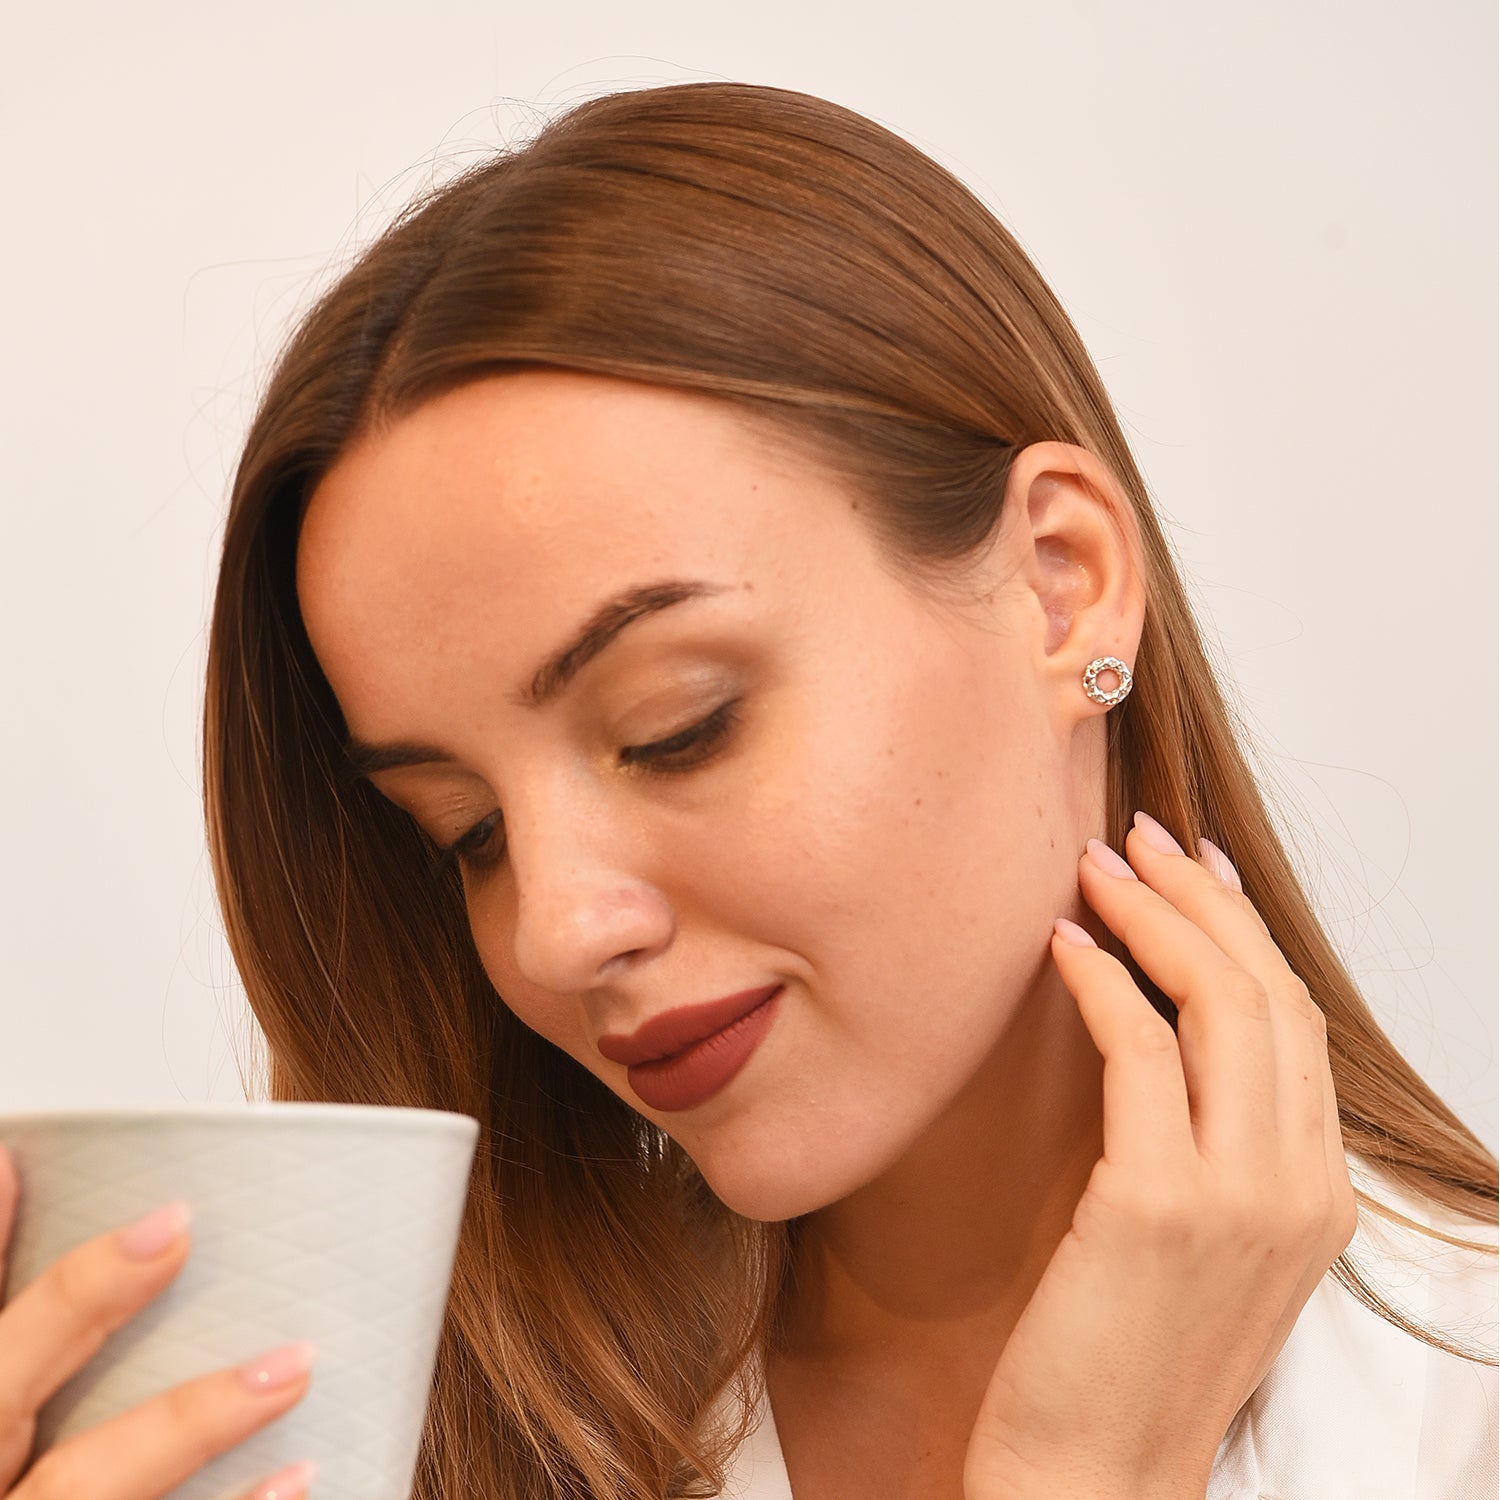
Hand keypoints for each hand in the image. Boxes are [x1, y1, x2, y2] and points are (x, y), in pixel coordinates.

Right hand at [0, 1145, 317, 1499]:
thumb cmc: (30, 1476)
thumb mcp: (13, 1415)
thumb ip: (37, 1346)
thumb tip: (52, 1212)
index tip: (15, 1155)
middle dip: (76, 1303)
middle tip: (176, 1223)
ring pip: (85, 1489)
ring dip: (188, 1420)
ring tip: (292, 1361)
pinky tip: (301, 1475)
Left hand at [964, 813, 1358, 1499]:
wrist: (1093, 1484)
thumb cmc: (1122, 1359)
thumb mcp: (1197, 1246)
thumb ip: (1204, 1148)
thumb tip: (1157, 1041)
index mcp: (1317, 1195)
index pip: (1294, 1025)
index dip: (1243, 933)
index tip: (1194, 870)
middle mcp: (1299, 1187)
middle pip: (1266, 994)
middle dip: (1201, 898)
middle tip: (1139, 837)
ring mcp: (1240, 1197)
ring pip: (1219, 1005)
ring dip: (1154, 917)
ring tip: (1095, 865)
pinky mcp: (1159, 1206)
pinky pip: (1138, 1052)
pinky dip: (1102, 983)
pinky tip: (1059, 945)